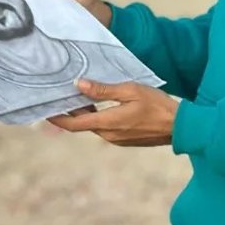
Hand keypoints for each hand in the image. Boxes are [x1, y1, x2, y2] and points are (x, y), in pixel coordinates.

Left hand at [48, 80, 178, 146]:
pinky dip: (96, 117)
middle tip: (58, 95)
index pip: (73, 124)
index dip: (56, 118)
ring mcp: (116, 139)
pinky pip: (104, 128)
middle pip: (81, 124)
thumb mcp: (129, 90)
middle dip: (68, 112)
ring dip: (83, 113)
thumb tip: (79, 85)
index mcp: (107, 123)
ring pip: (93, 125)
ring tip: (75, 96)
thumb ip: (103, 90)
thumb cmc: (157, 105)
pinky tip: (96, 104)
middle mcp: (108, 135)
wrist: (181, 126)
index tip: (43, 109)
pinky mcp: (124, 139)